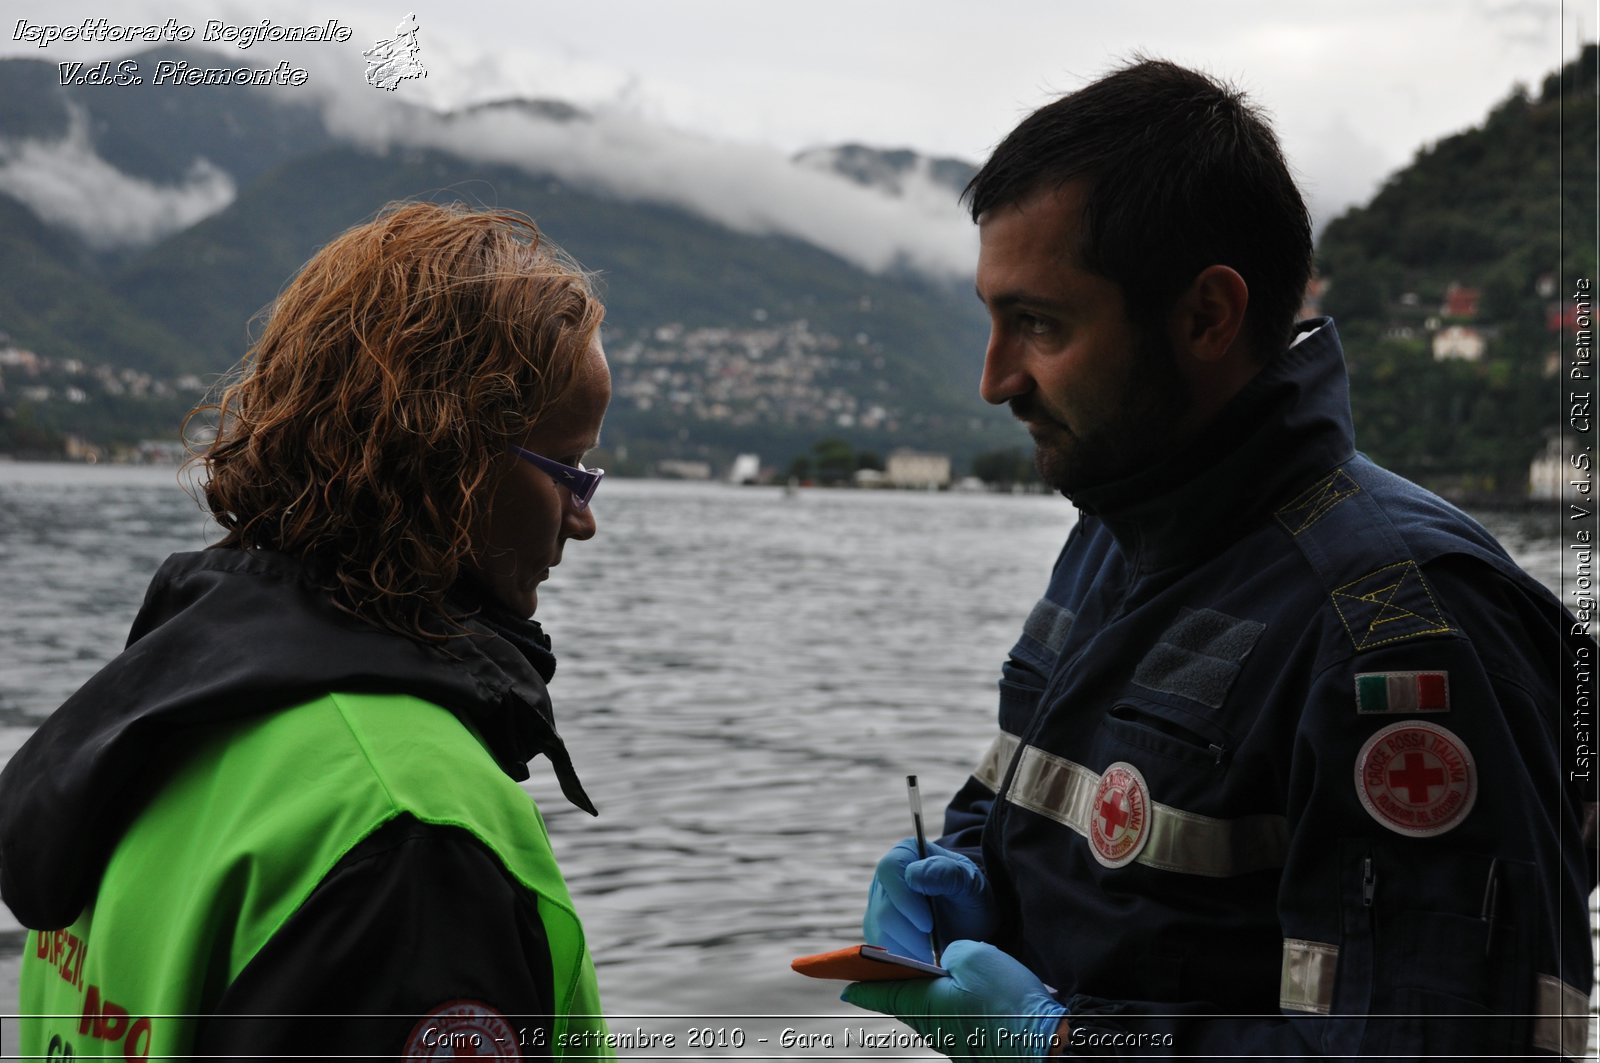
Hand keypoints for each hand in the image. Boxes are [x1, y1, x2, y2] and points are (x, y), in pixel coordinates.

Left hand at [842, 939, 1067, 1059]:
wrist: (1044, 1042)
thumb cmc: (1007, 998)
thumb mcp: (972, 956)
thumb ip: (950, 953)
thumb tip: (948, 964)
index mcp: (923, 1004)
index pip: (882, 992)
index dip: (862, 986)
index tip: (845, 985)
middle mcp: (932, 1027)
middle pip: (905, 1002)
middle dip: (892, 986)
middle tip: (879, 973)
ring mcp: (953, 1040)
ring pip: (930, 1012)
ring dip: (923, 994)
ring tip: (922, 977)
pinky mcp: (973, 1044)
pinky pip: (952, 1020)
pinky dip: (948, 1005)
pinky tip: (961, 995)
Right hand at [863, 838, 995, 963]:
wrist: (970, 917)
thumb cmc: (970, 894)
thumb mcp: (969, 881)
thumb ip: (946, 873)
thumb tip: (914, 876)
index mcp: (905, 854)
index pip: (890, 871)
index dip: (905, 900)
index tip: (928, 925)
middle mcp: (885, 879)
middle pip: (883, 909)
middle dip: (909, 935)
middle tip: (935, 951)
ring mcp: (877, 904)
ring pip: (879, 932)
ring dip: (907, 950)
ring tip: (933, 958)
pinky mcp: (877, 930)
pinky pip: (880, 948)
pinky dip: (902, 959)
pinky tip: (923, 961)